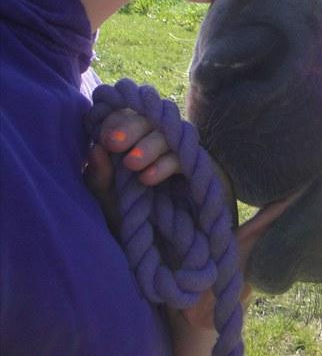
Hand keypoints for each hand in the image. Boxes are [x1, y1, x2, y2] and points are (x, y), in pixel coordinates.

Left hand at [84, 107, 181, 232]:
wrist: (159, 242)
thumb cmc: (127, 213)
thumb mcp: (106, 199)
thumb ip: (99, 177)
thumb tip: (95, 149)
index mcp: (130, 136)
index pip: (124, 113)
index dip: (114, 120)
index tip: (103, 138)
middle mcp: (154, 134)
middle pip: (147, 116)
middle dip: (129, 126)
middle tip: (113, 142)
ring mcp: (175, 146)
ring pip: (166, 131)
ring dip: (148, 144)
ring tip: (132, 164)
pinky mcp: (193, 163)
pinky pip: (182, 155)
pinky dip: (165, 164)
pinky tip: (147, 179)